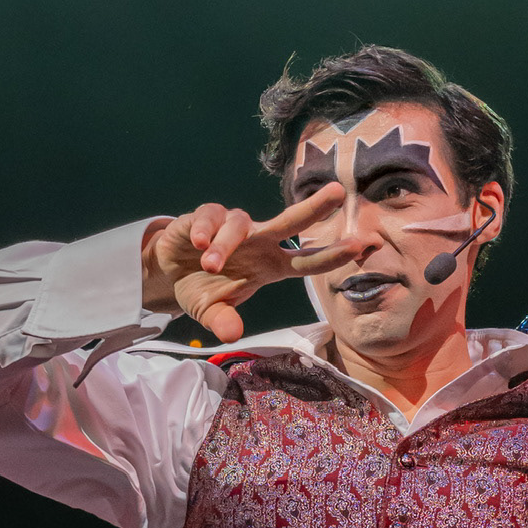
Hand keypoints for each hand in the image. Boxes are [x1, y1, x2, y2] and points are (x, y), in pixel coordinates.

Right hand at [141, 185, 358, 342]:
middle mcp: (259, 241)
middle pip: (291, 221)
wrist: (168, 272)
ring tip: (211, 265)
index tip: (359, 246)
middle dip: (314, 207)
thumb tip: (232, 334)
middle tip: (336, 192)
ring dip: (226, 245)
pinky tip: (198, 243)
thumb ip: (223, 321)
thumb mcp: (211, 312)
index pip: (306, 262)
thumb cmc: (202, 289)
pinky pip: (212, 216)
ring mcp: (235, 226)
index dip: (331, 255)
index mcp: (270, 265)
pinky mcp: (207, 215)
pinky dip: (206, 230)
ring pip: (240, 224)